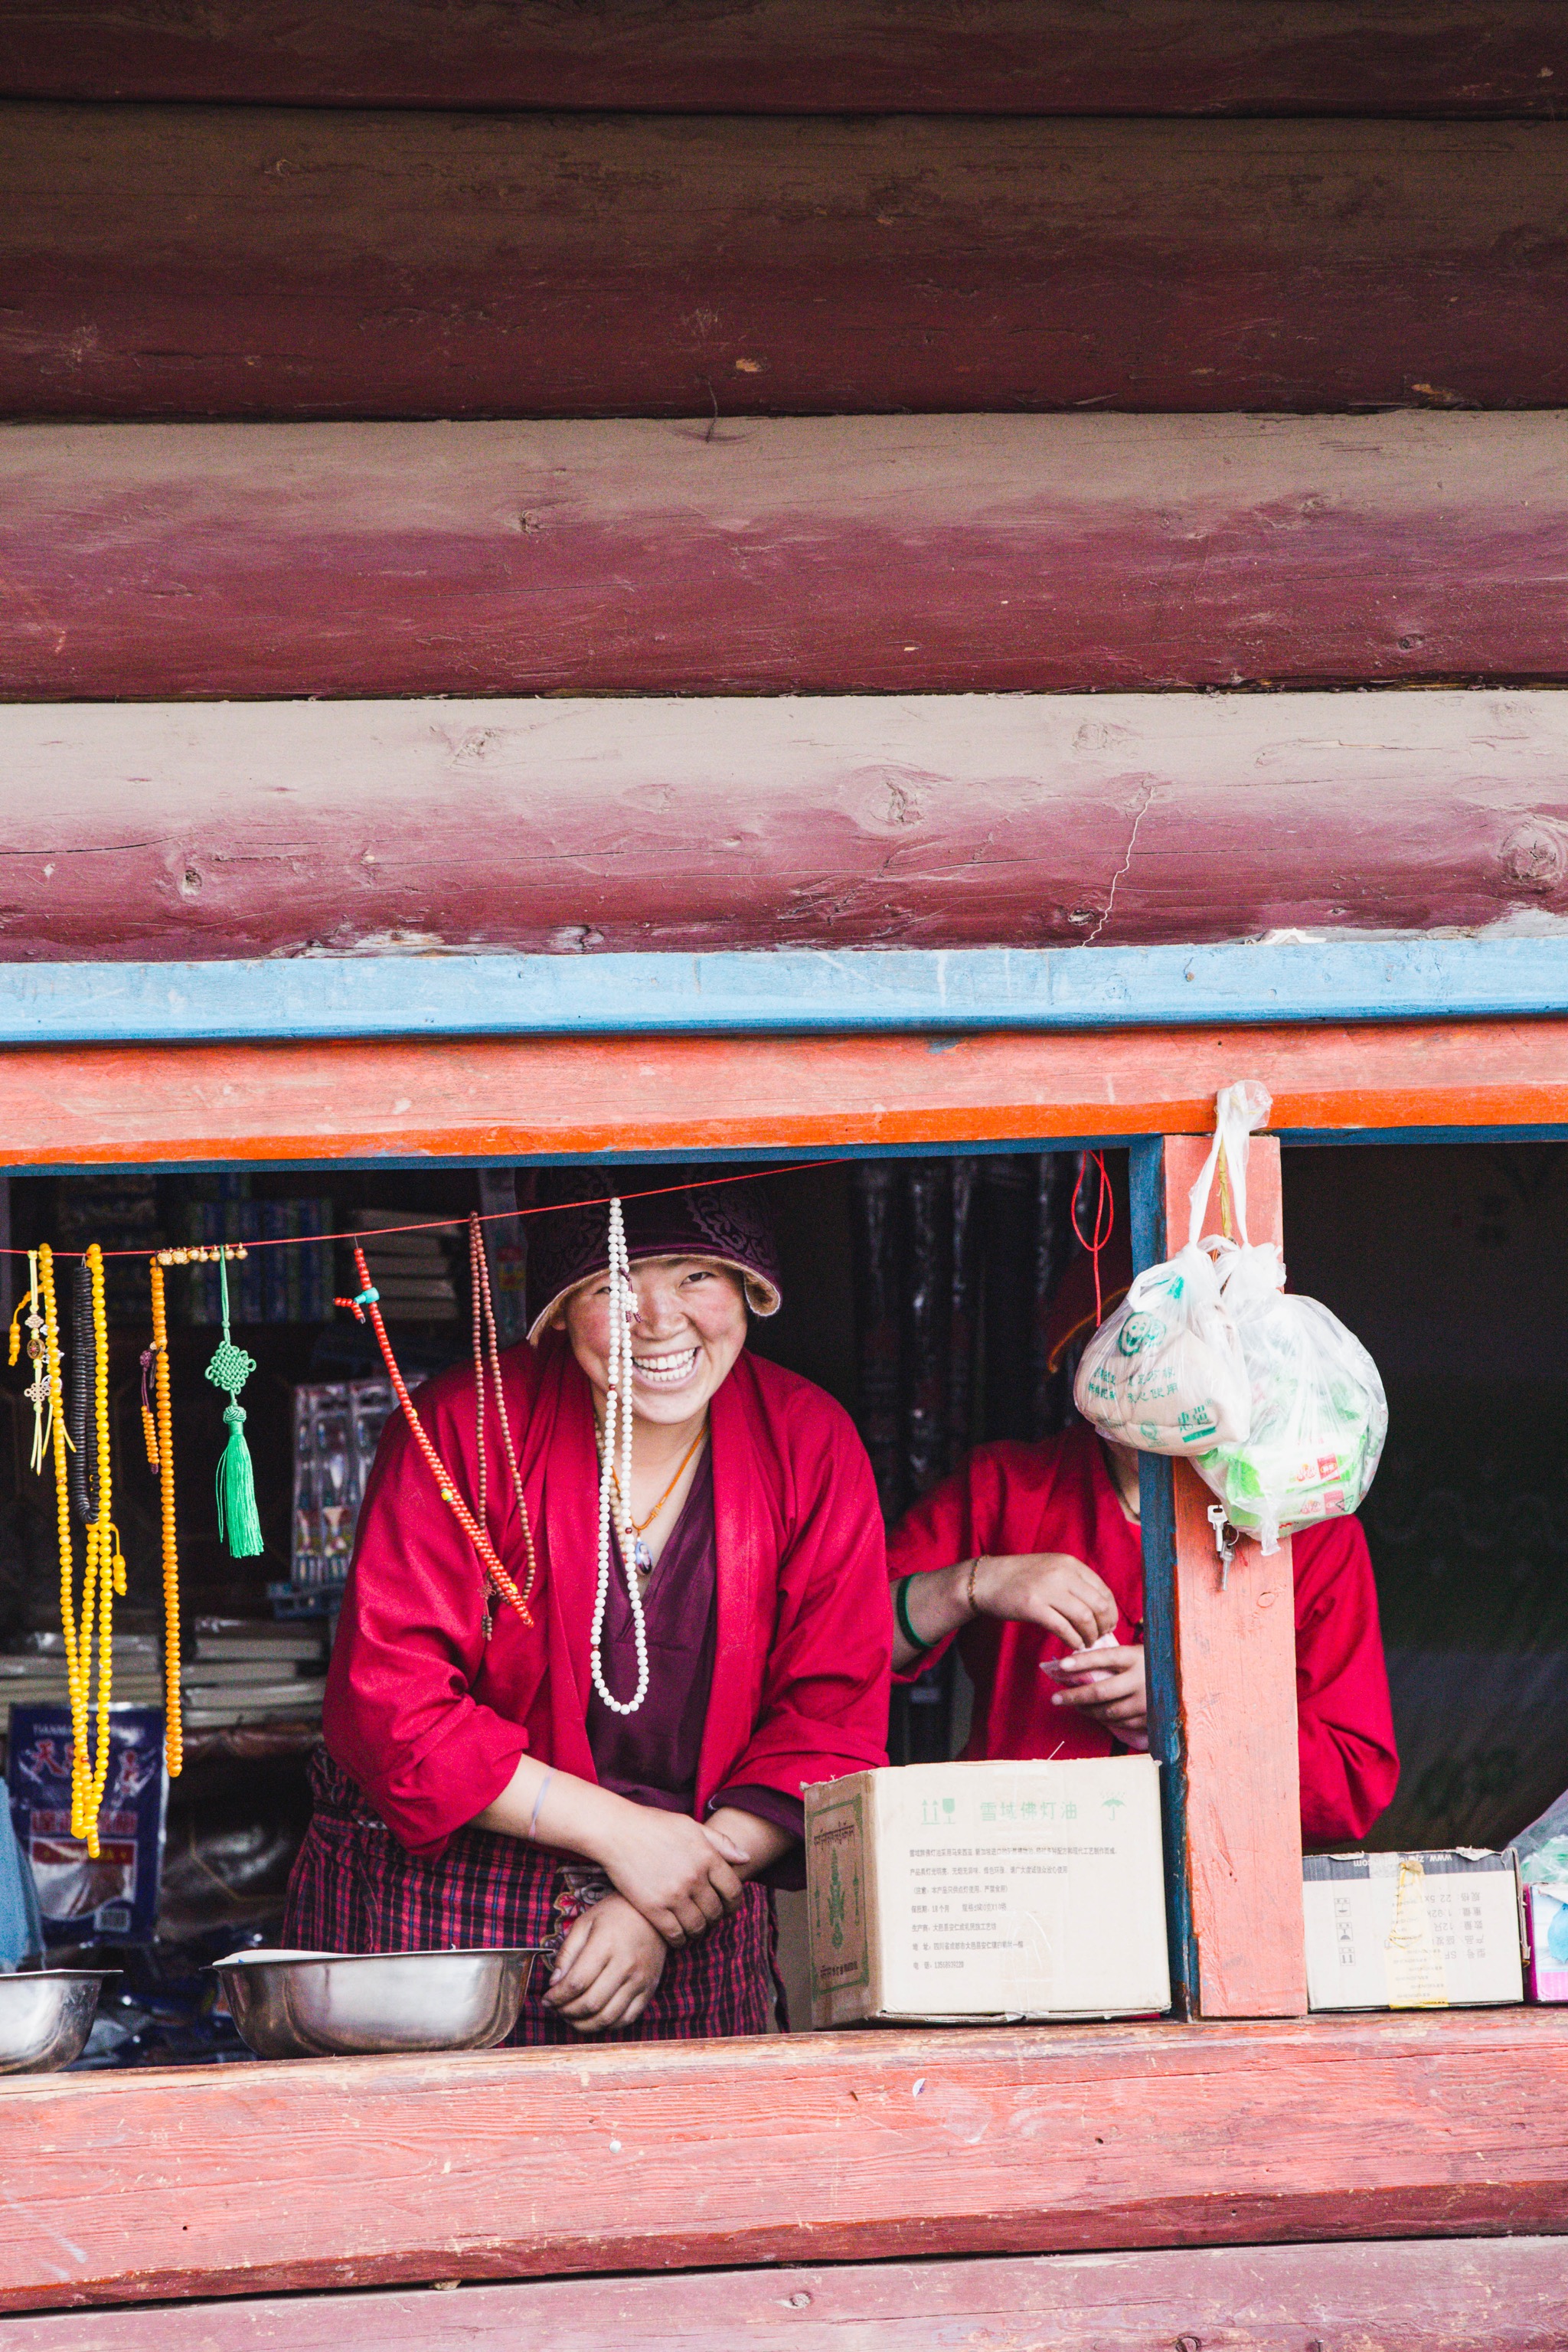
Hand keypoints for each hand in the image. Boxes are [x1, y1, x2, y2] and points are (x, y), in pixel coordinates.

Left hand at [545, 1894, 666, 2033]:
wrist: (654, 1915)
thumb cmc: (615, 1915)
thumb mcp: (585, 1923)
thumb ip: (567, 1953)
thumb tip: (554, 1983)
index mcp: (607, 1945)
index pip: (576, 1982)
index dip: (557, 1997)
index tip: (546, 1999)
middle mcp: (626, 1965)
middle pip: (591, 2003)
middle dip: (566, 2012)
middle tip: (556, 2009)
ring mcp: (640, 1981)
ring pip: (607, 2017)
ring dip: (583, 2024)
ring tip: (571, 2017)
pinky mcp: (649, 1991)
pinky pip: (626, 2019)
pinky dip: (606, 2025)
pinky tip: (593, 2018)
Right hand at [598, 1804, 747, 1945]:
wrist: (617, 1831)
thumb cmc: (654, 1825)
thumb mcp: (691, 1826)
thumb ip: (721, 1842)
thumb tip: (746, 1858)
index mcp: (707, 1856)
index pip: (734, 1890)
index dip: (734, 1903)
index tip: (728, 1907)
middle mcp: (694, 1877)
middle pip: (716, 1911)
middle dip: (716, 1918)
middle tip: (709, 1918)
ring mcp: (674, 1894)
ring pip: (698, 1926)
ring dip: (699, 1931)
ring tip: (694, 1928)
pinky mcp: (654, 1908)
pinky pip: (675, 1934)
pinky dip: (680, 1940)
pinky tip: (678, 1936)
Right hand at [972, 1552, 1119, 1649]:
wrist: (986, 1580)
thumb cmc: (1019, 1578)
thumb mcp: (1051, 1570)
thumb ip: (1074, 1583)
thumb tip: (1099, 1611)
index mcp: (1070, 1564)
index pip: (1104, 1590)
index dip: (1111, 1612)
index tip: (1108, 1624)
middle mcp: (1062, 1573)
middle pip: (1098, 1605)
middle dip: (1104, 1626)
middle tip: (1100, 1637)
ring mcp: (1047, 1589)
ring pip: (1084, 1618)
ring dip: (1089, 1636)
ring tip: (1086, 1643)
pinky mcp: (1033, 1606)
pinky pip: (1063, 1628)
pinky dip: (1073, 1640)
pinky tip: (1073, 1645)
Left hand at [1044, 1641, 1147, 1748]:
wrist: (1192, 1678)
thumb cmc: (1155, 1662)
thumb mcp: (1138, 1652)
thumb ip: (1115, 1658)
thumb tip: (1077, 1663)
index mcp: (1136, 1657)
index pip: (1103, 1657)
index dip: (1080, 1662)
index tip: (1060, 1666)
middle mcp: (1141, 1679)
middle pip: (1100, 1691)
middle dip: (1073, 1696)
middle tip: (1055, 1698)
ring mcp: (1147, 1701)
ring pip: (1108, 1711)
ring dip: (1086, 1710)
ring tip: (1073, 1705)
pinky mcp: (1151, 1718)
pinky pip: (1121, 1722)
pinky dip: (1104, 1719)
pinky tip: (1095, 1713)